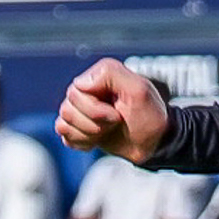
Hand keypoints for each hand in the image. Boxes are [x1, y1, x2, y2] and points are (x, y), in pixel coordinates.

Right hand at [57, 59, 173, 164]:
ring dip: (90, 133)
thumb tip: (81, 83)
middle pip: (67, 109)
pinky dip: (82, 141)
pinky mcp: (77, 127)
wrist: (154, 142)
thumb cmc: (150, 116)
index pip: (75, 92)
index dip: (95, 109)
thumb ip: (112, 75)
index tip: (118, 114)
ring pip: (63, 123)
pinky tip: (98, 139)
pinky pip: (64, 134)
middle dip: (94, 122)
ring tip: (109, 130)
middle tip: (116, 122)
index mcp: (98, 78)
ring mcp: (79, 110)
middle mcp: (85, 91)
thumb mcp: (139, 90)